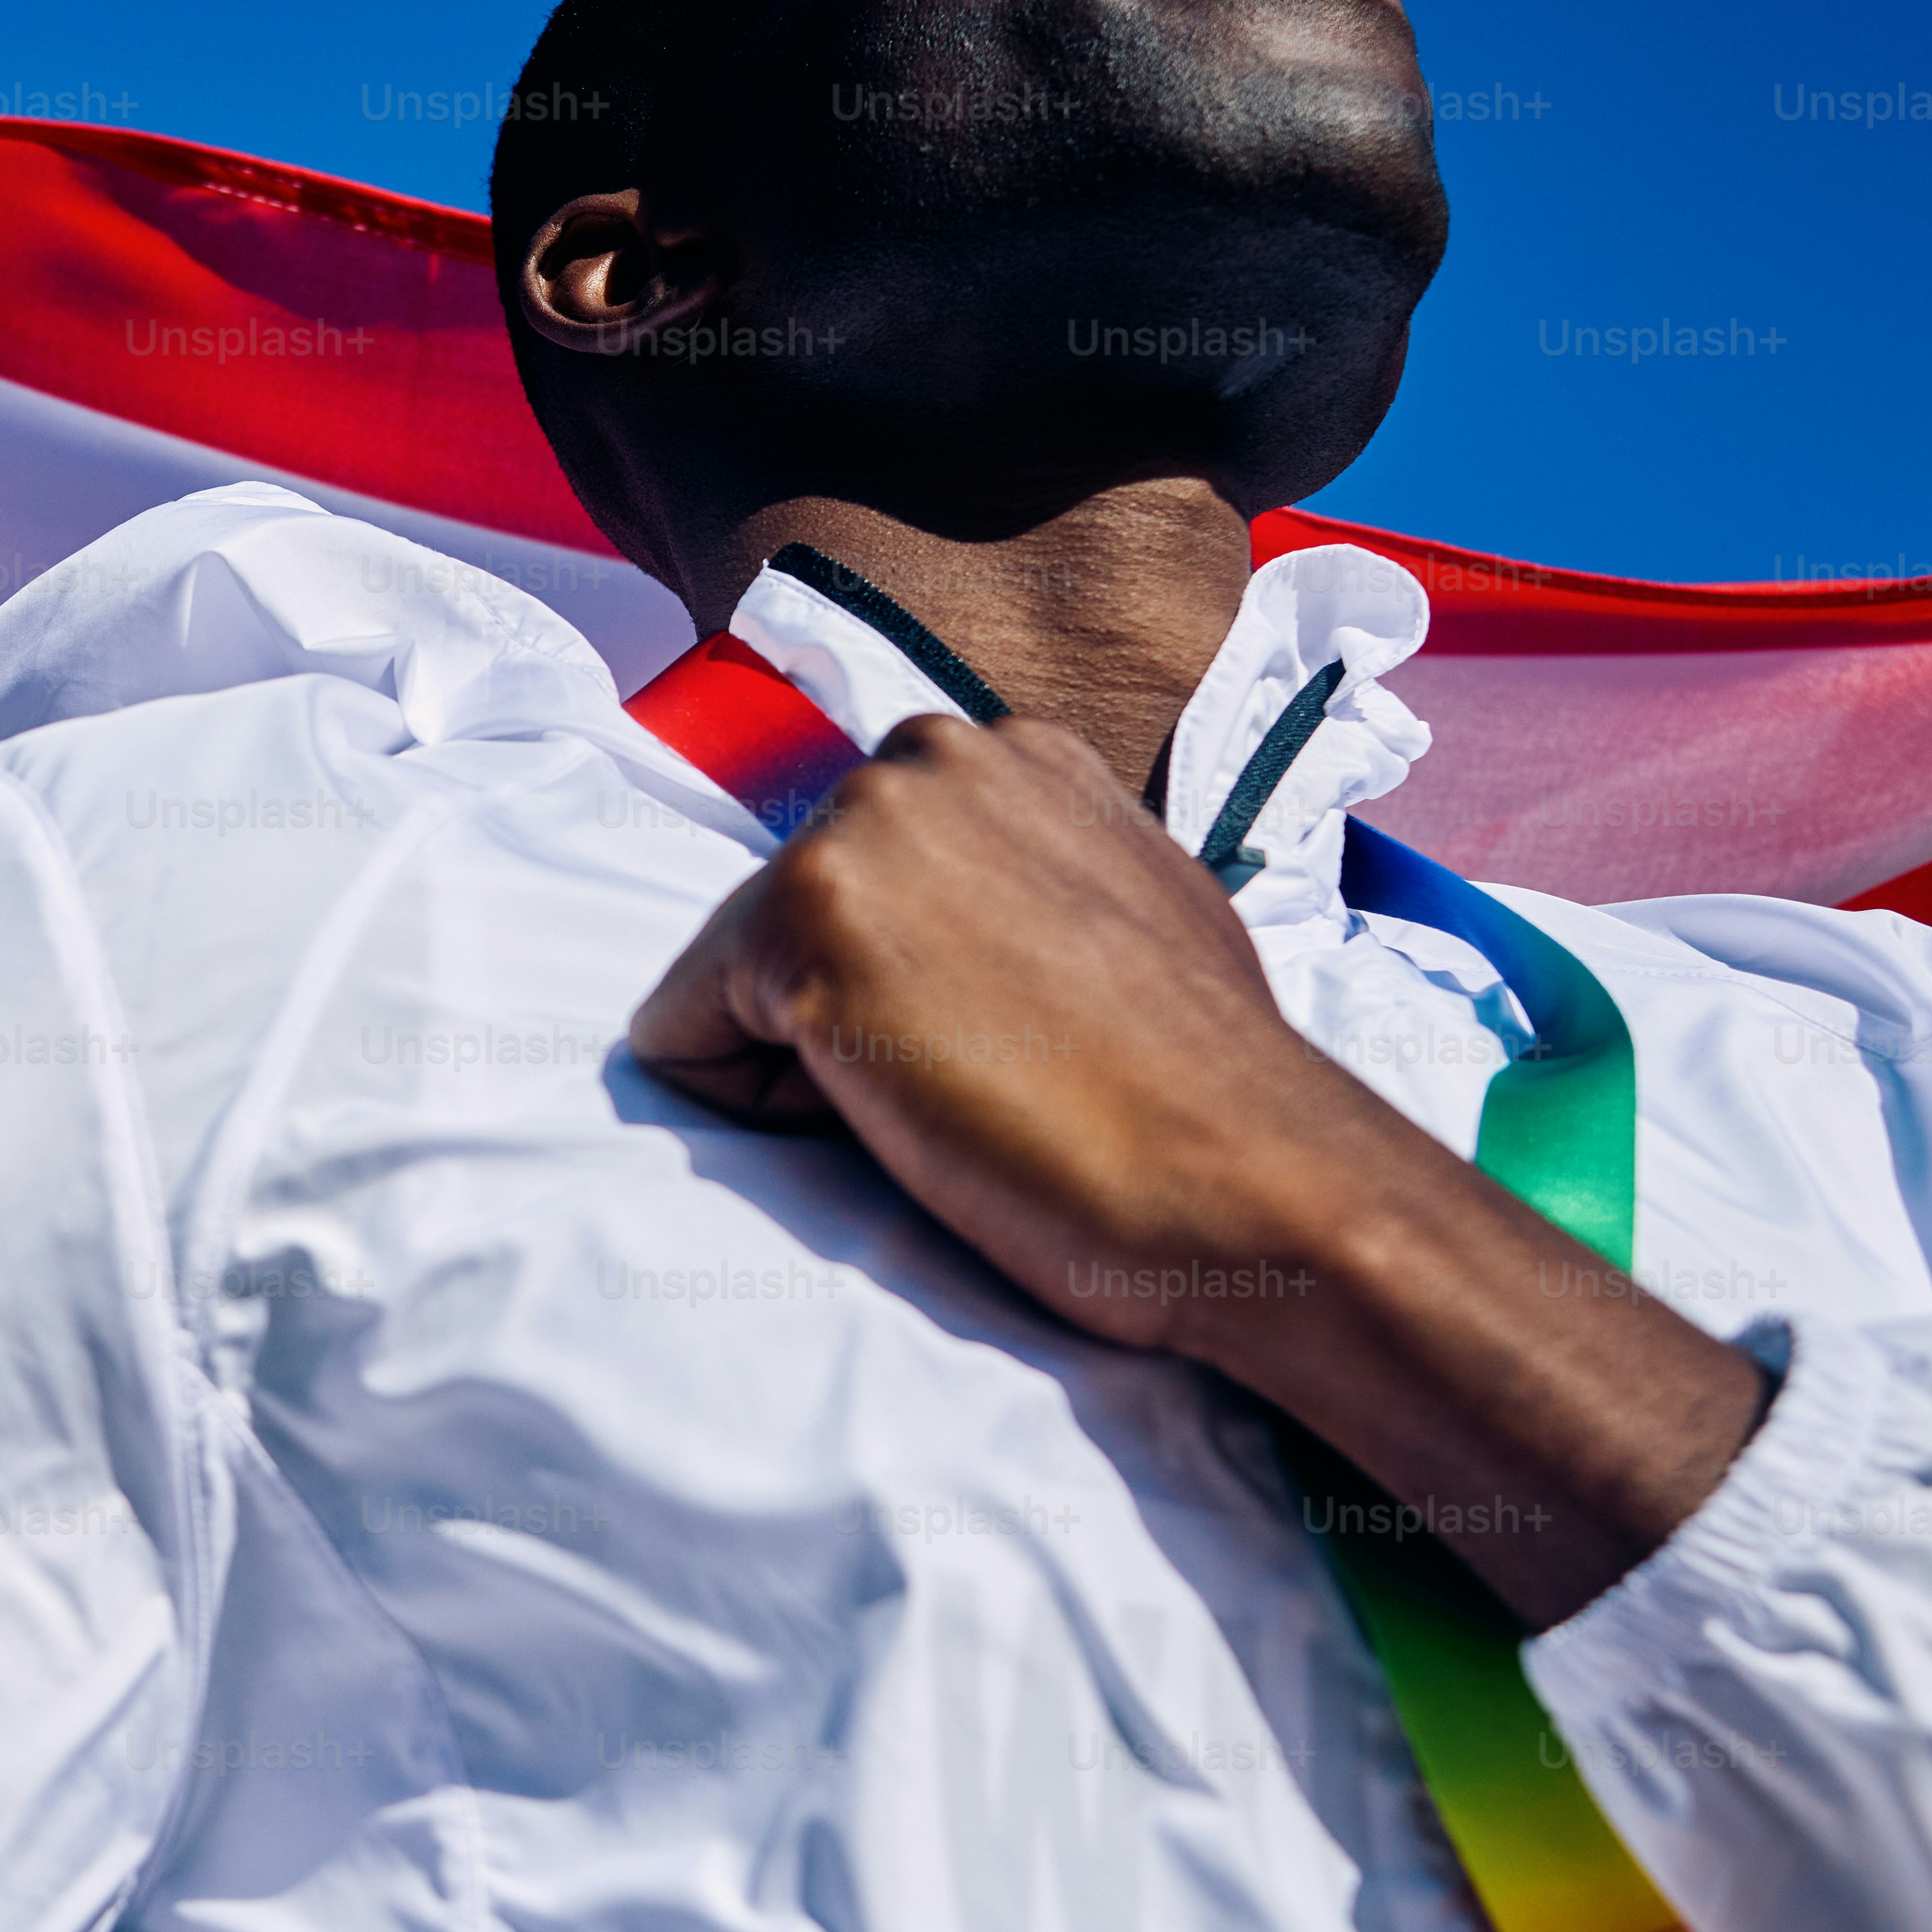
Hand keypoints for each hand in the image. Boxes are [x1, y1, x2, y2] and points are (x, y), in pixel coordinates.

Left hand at [626, 712, 1763, 1624]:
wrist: (1256, 1179)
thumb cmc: (1204, 1091)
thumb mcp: (1122, 915)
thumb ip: (1020, 886)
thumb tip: (958, 930)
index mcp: (1008, 752)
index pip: (860, 879)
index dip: (907, 990)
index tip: (1011, 1040)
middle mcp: (925, 756)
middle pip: (777, 921)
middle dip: (839, 1017)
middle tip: (982, 1081)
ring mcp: (860, 829)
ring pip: (725, 981)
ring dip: (804, 1068)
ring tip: (954, 1097)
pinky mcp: (803, 921)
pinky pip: (675, 1038)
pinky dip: (751, 1110)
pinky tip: (896, 1117)